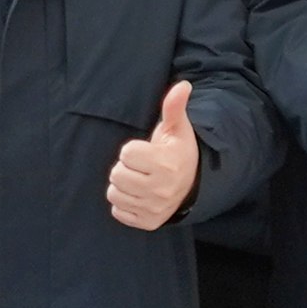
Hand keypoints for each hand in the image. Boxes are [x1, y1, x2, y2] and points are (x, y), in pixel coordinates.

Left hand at [105, 81, 201, 229]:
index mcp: (165, 165)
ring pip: (114, 193)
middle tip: (142, 167)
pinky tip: (139, 195)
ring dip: (122, 185)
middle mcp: (160, 190)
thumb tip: (183, 85)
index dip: (133, 150)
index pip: (126, 153)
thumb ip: (174, 107)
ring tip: (139, 180)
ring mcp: (153, 208)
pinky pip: (117, 211)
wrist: (192, 184)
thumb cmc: (178, 152)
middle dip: (126, 167)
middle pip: (116, 174)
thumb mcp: (177, 128)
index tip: (148, 152)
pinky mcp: (147, 222)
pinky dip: (124, 203)